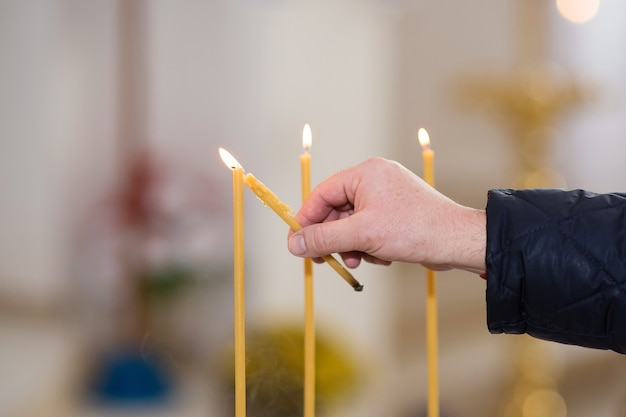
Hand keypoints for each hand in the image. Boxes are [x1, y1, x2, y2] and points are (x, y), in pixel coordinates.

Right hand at [287, 157, 485, 273]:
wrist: (458, 241)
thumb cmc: (414, 229)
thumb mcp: (362, 236)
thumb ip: (324, 238)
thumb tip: (294, 244)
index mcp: (365, 173)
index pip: (322, 194)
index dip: (306, 220)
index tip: (295, 243)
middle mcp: (375, 179)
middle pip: (336, 210)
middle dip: (333, 238)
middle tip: (326, 260)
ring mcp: (387, 196)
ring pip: (352, 223)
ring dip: (352, 246)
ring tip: (360, 261)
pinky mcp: (397, 213)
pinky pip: (369, 228)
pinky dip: (369, 245)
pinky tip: (382, 257)